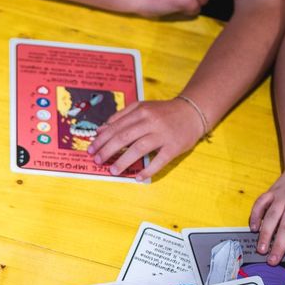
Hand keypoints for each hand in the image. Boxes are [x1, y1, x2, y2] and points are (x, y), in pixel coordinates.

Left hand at [87, 98, 205, 179]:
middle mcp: (150, 121)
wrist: (193, 112)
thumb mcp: (142, 108)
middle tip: (97, 160)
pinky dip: (148, 169)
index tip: (91, 149)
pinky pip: (159, 160)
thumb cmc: (163, 112)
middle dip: (107, 150)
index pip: (116, 127)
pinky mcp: (174, 147)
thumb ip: (121, 117)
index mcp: (140, 111)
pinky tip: (138, 176)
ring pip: (139, 148)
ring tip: (112, 170)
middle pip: (124, 137)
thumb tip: (100, 130)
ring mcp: (163, 134)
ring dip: (123, 161)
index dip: (101, 139)